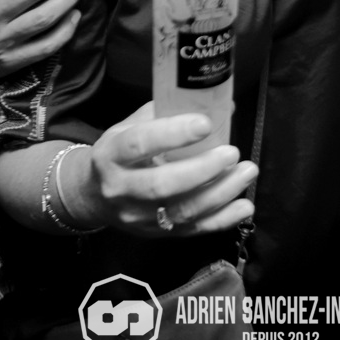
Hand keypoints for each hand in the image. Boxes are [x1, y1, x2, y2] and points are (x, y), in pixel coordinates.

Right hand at [75, 102, 256, 236]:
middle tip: (231, 152)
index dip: (173, 134)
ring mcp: (138, 217)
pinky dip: (223, 219)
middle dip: (202, 169)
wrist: (93, 196)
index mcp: (111, 155)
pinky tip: (244, 206)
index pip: (139, 144)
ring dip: (220, 193)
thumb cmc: (119, 154)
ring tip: (246, 172)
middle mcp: (120, 189)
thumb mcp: (128, 127)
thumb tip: (219, 104)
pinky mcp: (156, 234)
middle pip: (162, 185)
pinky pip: (193, 230)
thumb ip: (166, 113)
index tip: (205, 123)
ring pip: (182, 211)